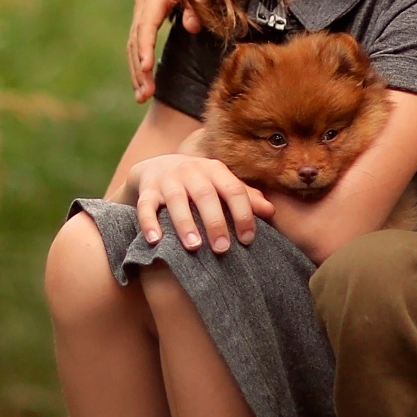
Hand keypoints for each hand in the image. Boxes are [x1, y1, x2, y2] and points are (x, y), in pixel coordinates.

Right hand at [127, 152, 271, 252]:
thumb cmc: (198, 183)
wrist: (156, 167)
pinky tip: (156, 241)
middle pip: (206, 195)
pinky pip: (146, 205)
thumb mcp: (220, 185)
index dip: (243, 214)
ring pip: (176, 199)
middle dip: (215, 222)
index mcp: (215, 170)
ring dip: (185, 223)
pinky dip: (149, 223)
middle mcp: (191, 170)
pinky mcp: (147, 189)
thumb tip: (270, 211)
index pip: (233, 189)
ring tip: (194, 247)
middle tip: (222, 249)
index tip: (248, 240)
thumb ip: (244, 197)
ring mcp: (167, 179)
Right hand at [128, 0, 198, 101]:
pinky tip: (143, 80)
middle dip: (139, 69)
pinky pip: (139, 39)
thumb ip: (200, 1)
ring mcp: (143, 5)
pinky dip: (139, 60)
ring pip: (134, 42)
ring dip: (136, 70)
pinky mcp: (146, 11)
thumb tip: (191, 27)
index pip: (147, 26)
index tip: (146, 71)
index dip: (146, 49)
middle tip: (144, 96)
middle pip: (137, 39)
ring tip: (142, 96)